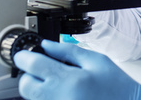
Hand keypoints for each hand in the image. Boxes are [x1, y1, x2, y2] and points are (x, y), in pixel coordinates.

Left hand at [13, 40, 140, 99]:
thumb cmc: (117, 85)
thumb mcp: (97, 61)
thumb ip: (69, 51)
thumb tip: (46, 45)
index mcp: (70, 80)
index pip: (34, 66)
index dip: (24, 56)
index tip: (23, 54)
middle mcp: (60, 98)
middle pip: (26, 87)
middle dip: (28, 75)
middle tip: (40, 69)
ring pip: (33, 98)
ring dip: (39, 87)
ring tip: (58, 81)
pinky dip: (49, 97)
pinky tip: (64, 92)